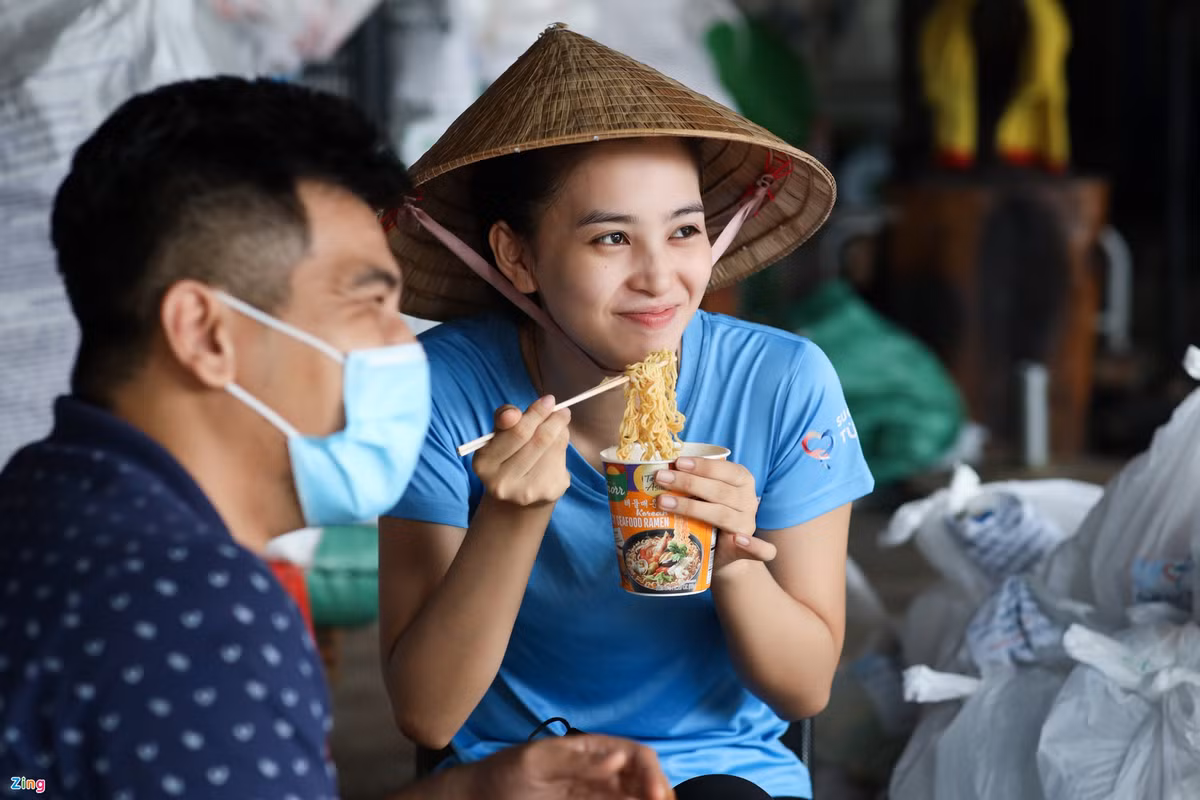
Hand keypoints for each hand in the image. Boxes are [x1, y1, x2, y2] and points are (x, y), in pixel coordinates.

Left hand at [469, 735, 674, 799]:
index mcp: (593, 750)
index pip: (637, 756)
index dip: (652, 774)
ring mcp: (595, 796)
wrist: (479, 799)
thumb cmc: (504, 773)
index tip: (654, 797)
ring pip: (634, 798)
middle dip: (659, 793)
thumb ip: (578, 760)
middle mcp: (601, 772)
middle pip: (644, 780)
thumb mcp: (537, 761)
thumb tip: (620, 757)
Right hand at [472, 395, 570, 506]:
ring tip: (558, 429)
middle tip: (563, 411)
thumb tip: (513, 413)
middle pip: (538, 440)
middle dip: (554, 421)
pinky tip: (554, 452)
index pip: (516, 431)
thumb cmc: (509, 453)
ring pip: (554, 449)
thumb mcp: (499, 434)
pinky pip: (562, 461)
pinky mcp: (547, 494)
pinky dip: (562, 450)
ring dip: (560, 434)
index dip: (536, 413)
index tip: (549, 400)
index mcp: (484, 462)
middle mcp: (501, 482)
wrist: (517, 494)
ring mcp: (526, 492)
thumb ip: (504, 418)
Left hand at [653, 457, 774, 574]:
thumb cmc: (708, 514)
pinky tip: (738, 540)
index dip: (701, 466)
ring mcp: (747, 524)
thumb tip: (661, 468)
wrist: (721, 552)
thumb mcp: (704, 493)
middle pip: (718, 491)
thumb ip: (692, 481)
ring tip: (664, 502)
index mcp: (741, 480)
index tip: (678, 462)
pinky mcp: (746, 549)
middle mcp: (748, 500)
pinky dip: (753, 545)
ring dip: (692, 508)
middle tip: (661, 478)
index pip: (723, 469)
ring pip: (722, 514)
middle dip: (688, 483)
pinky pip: (760, 549)